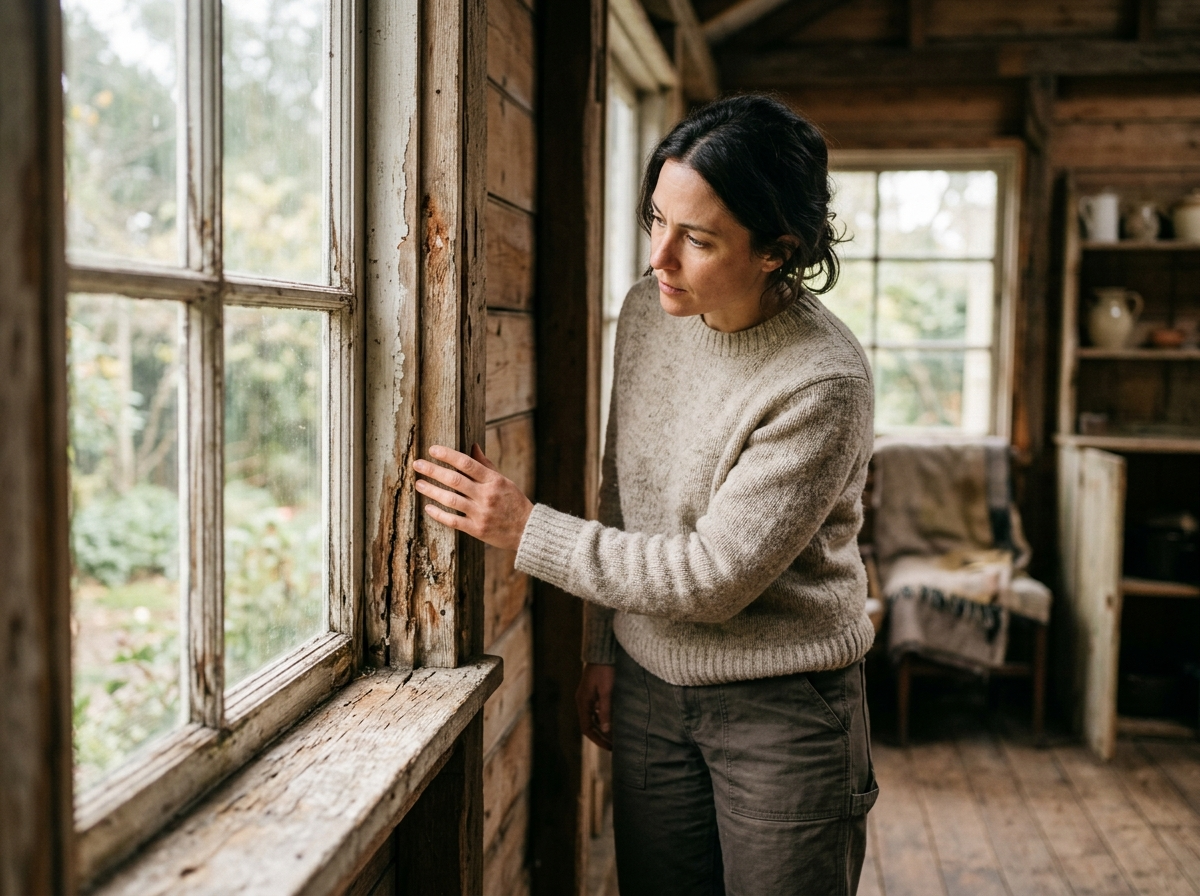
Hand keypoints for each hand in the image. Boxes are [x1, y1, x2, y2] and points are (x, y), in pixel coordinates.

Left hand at [413, 444, 533, 551]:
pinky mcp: (477, 529)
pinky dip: (439, 513)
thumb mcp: (503, 481)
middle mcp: (486, 495)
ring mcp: (481, 513)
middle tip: (417, 464)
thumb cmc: (514, 502)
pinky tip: (428, 507)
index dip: (448, 455)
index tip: (432, 450)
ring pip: (451, 499)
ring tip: (419, 483)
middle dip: (433, 470)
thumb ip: (486, 465)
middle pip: (455, 480)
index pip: (467, 463)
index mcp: (494, 480)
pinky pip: (453, 520)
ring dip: (432, 490)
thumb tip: (472, 446)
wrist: (527, 530)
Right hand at [576, 663, 614, 750]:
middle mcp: (583, 701)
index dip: (597, 740)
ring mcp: (588, 696)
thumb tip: (606, 731)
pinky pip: (597, 709)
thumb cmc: (605, 670)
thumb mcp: (606, 691)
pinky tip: (615, 720)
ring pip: (594, 717)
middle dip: (601, 736)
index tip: (610, 747)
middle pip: (590, 725)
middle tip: (615, 745)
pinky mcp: (594, 691)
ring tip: (616, 735)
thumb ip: (605, 710)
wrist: (603, 651)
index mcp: (583, 702)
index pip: (587, 728)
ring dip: (603, 727)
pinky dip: (605, 717)